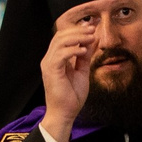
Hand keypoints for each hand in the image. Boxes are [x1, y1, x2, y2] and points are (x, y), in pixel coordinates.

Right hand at [40, 14, 99, 141]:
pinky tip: (83, 51)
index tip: (92, 28)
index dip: (77, 30)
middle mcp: (49, 59)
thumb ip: (85, 56)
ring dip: (77, 37)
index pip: (63, 37)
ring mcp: (48, 64)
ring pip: (60, 42)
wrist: (65, 113)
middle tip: (93, 29)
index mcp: (55, 58)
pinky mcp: (51, 71)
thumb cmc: (71, 96)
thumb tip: (92, 41)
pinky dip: (73, 50)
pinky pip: (60, 54)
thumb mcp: (82, 71)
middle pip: (60, 35)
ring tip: (91, 37)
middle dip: (78, 30)